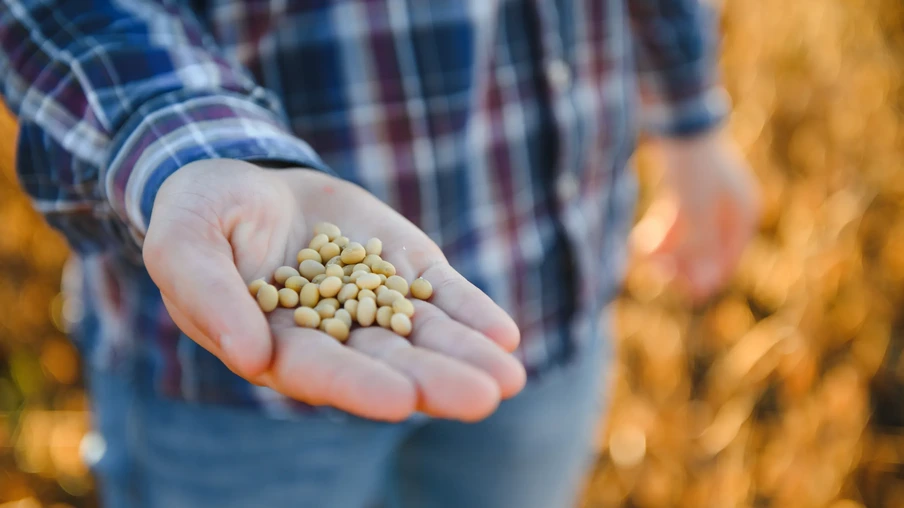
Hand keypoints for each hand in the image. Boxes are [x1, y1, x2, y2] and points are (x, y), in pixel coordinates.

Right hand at [143, 159, 525, 421]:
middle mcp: (333, 334)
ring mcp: (375, 300)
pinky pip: (442, 293)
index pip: (319, 370)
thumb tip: (251, 357)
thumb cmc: (202, 215)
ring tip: (509, 377)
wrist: (248, 177)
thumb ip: (207, 295)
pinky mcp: (404, 267)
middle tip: (483, 398)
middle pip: (387, 362)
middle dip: (434, 381)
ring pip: (424, 335)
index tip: (401, 400)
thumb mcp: (183, 242)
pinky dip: (472, 313)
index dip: (357, 385)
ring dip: (466, 355)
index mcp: (275, 342)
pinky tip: (505, 336)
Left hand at [630, 130, 760, 301]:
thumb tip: (704, 286)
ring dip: (666, 249)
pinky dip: (660, 232)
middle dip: (680, 263)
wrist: (679, 121)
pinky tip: (640, 242)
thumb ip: (700, 249)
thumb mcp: (695, 212)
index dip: (703, 279)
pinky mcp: (687, 191)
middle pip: (705, 251)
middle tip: (654, 270)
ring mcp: (709, 200)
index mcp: (743, 216)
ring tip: (641, 253)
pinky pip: (676, 222)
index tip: (682, 292)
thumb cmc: (694, 167)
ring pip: (687, 238)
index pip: (726, 261)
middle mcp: (730, 210)